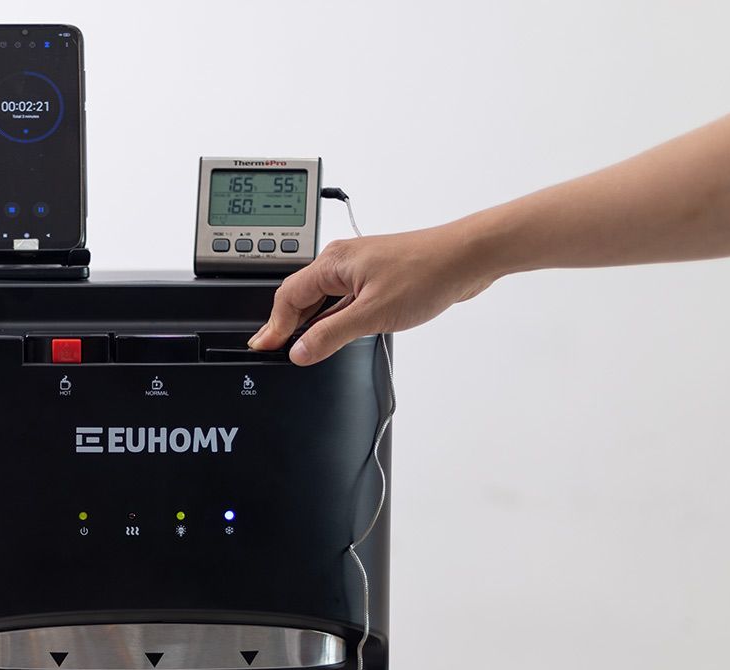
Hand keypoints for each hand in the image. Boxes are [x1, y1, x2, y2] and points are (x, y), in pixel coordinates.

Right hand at [248, 224, 499, 364]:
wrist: (467, 258)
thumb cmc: (427, 273)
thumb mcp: (371, 314)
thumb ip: (330, 335)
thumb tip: (299, 351)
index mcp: (333, 262)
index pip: (287, 296)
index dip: (273, 326)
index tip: (263, 348)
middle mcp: (342, 261)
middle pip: (300, 296)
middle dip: (285, 323)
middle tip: (272, 350)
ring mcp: (360, 269)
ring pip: (322, 298)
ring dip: (309, 322)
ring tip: (296, 346)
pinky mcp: (376, 277)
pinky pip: (342, 299)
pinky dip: (331, 317)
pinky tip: (332, 333)